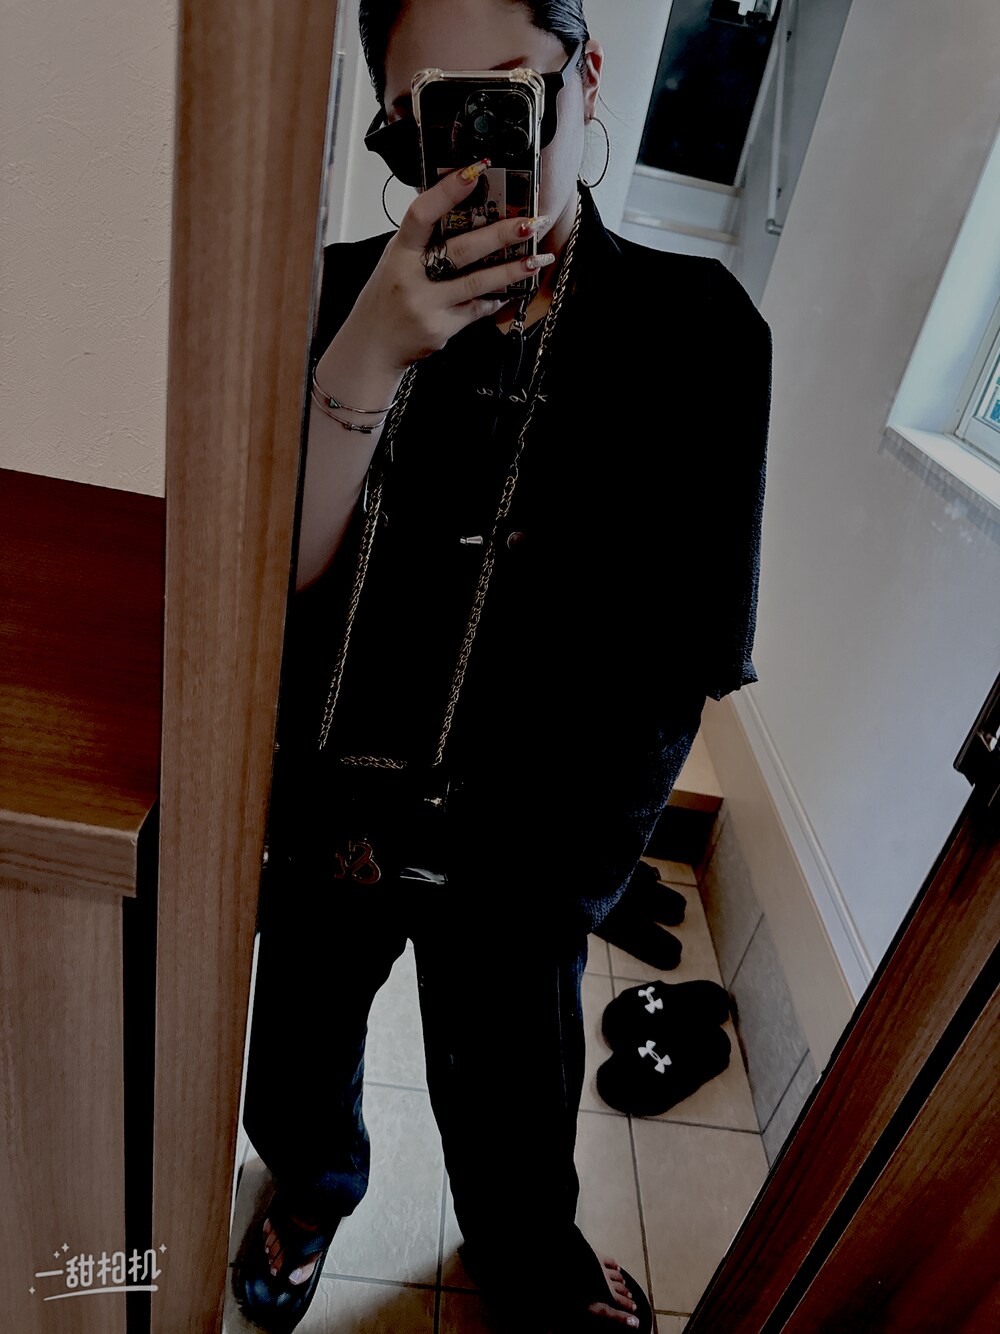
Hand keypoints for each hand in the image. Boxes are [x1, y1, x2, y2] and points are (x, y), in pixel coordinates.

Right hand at [340, 160, 553, 371]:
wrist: (374, 345)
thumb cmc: (388, 297)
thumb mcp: (396, 260)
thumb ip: (422, 238)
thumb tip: (456, 201)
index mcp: (399, 251)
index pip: (422, 214)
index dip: (447, 191)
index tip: (475, 171)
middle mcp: (411, 276)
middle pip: (461, 249)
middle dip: (499, 235)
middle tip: (529, 223)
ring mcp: (426, 304)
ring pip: (477, 282)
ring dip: (511, 270)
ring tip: (536, 259)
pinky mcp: (440, 328)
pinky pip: (476, 309)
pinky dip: (496, 297)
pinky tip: (513, 289)